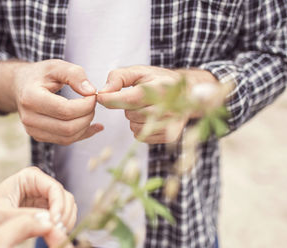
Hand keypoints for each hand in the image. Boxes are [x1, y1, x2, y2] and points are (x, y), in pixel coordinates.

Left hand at [0, 167, 76, 239]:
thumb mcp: (0, 215)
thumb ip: (25, 216)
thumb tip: (49, 220)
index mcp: (30, 178)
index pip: (54, 188)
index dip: (59, 205)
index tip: (55, 222)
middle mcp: (40, 185)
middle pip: (65, 197)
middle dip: (64, 214)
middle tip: (57, 231)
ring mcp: (44, 198)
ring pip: (67, 207)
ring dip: (65, 221)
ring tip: (55, 234)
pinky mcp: (45, 210)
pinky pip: (61, 217)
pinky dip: (61, 225)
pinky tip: (53, 234)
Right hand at [13, 59, 103, 144]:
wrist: (21, 85)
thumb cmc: (40, 75)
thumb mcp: (56, 66)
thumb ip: (75, 74)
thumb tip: (91, 92)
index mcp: (31, 98)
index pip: (65, 110)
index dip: (85, 105)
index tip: (93, 95)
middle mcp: (29, 118)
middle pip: (67, 127)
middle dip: (87, 116)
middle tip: (93, 103)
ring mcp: (32, 130)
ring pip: (68, 138)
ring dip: (86, 126)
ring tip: (90, 111)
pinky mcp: (39, 137)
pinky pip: (65, 141)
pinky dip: (82, 134)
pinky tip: (92, 125)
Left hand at [97, 66, 217, 143]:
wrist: (187, 93)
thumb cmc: (158, 80)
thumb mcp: (139, 71)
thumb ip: (118, 77)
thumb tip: (103, 93)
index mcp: (161, 87)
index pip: (131, 98)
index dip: (112, 99)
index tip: (99, 97)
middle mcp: (168, 107)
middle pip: (130, 114)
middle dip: (127, 107)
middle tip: (138, 98)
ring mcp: (170, 124)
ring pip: (134, 126)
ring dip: (133, 118)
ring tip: (145, 107)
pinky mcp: (169, 136)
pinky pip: (140, 136)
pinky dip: (139, 127)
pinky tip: (149, 117)